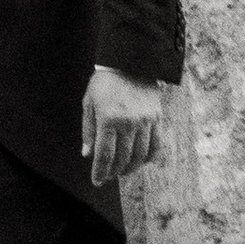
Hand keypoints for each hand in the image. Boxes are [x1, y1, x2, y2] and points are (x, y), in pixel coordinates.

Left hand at [80, 63, 166, 185]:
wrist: (130, 62)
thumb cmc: (105, 83)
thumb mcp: (89, 103)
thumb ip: (88, 130)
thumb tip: (87, 155)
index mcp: (108, 119)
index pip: (104, 155)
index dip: (100, 172)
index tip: (97, 181)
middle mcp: (128, 123)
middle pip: (122, 158)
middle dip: (114, 171)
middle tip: (108, 176)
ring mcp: (145, 122)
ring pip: (140, 156)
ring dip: (131, 168)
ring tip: (122, 171)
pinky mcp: (157, 118)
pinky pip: (156, 146)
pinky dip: (149, 158)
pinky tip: (141, 162)